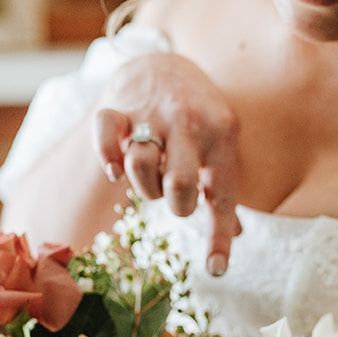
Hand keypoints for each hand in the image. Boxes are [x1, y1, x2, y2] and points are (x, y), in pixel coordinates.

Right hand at [95, 53, 242, 275]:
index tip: (216, 269)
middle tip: (176, 197)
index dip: (219, 236)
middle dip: (177, 203)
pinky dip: (106, 158)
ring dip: (144, 185)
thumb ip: (223, 189)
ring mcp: (151, 113)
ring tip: (152, 176)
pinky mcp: (118, 108)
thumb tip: (232, 241)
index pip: (223, 195)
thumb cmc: (198, 121)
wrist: (165, 67)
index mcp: (222, 134)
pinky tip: (114, 170)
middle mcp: (188, 122)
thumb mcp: (221, 145)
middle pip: (180, 183)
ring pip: (140, 165)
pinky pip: (106, 136)